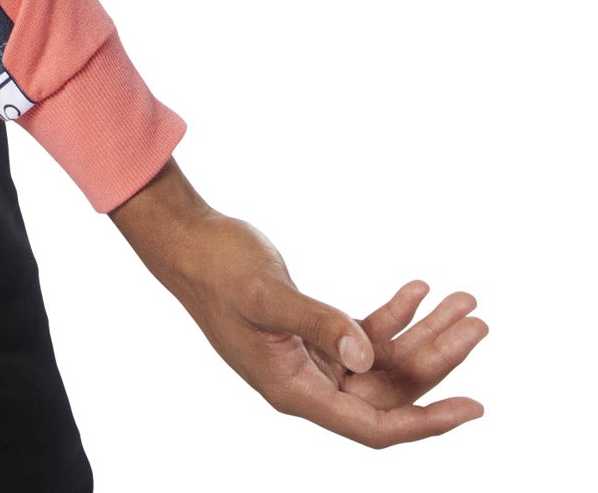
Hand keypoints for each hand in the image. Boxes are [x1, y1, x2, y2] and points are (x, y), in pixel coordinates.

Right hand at [109, 159, 487, 448]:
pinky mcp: (309, 333)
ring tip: (462, 301)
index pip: (374, 426)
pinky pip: (363, 335)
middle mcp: (307, 384)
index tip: (472, 407)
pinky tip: (418, 288)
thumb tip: (366, 359)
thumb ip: (319, 325)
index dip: (426, 422)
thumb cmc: (218, 267)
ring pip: (382, 360)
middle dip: (436, 359)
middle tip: (477, 323)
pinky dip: (393, 314)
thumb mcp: (269, 295)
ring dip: (422, 332)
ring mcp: (309, 360)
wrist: (187, 240)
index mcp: (295, 391)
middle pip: (388, 389)